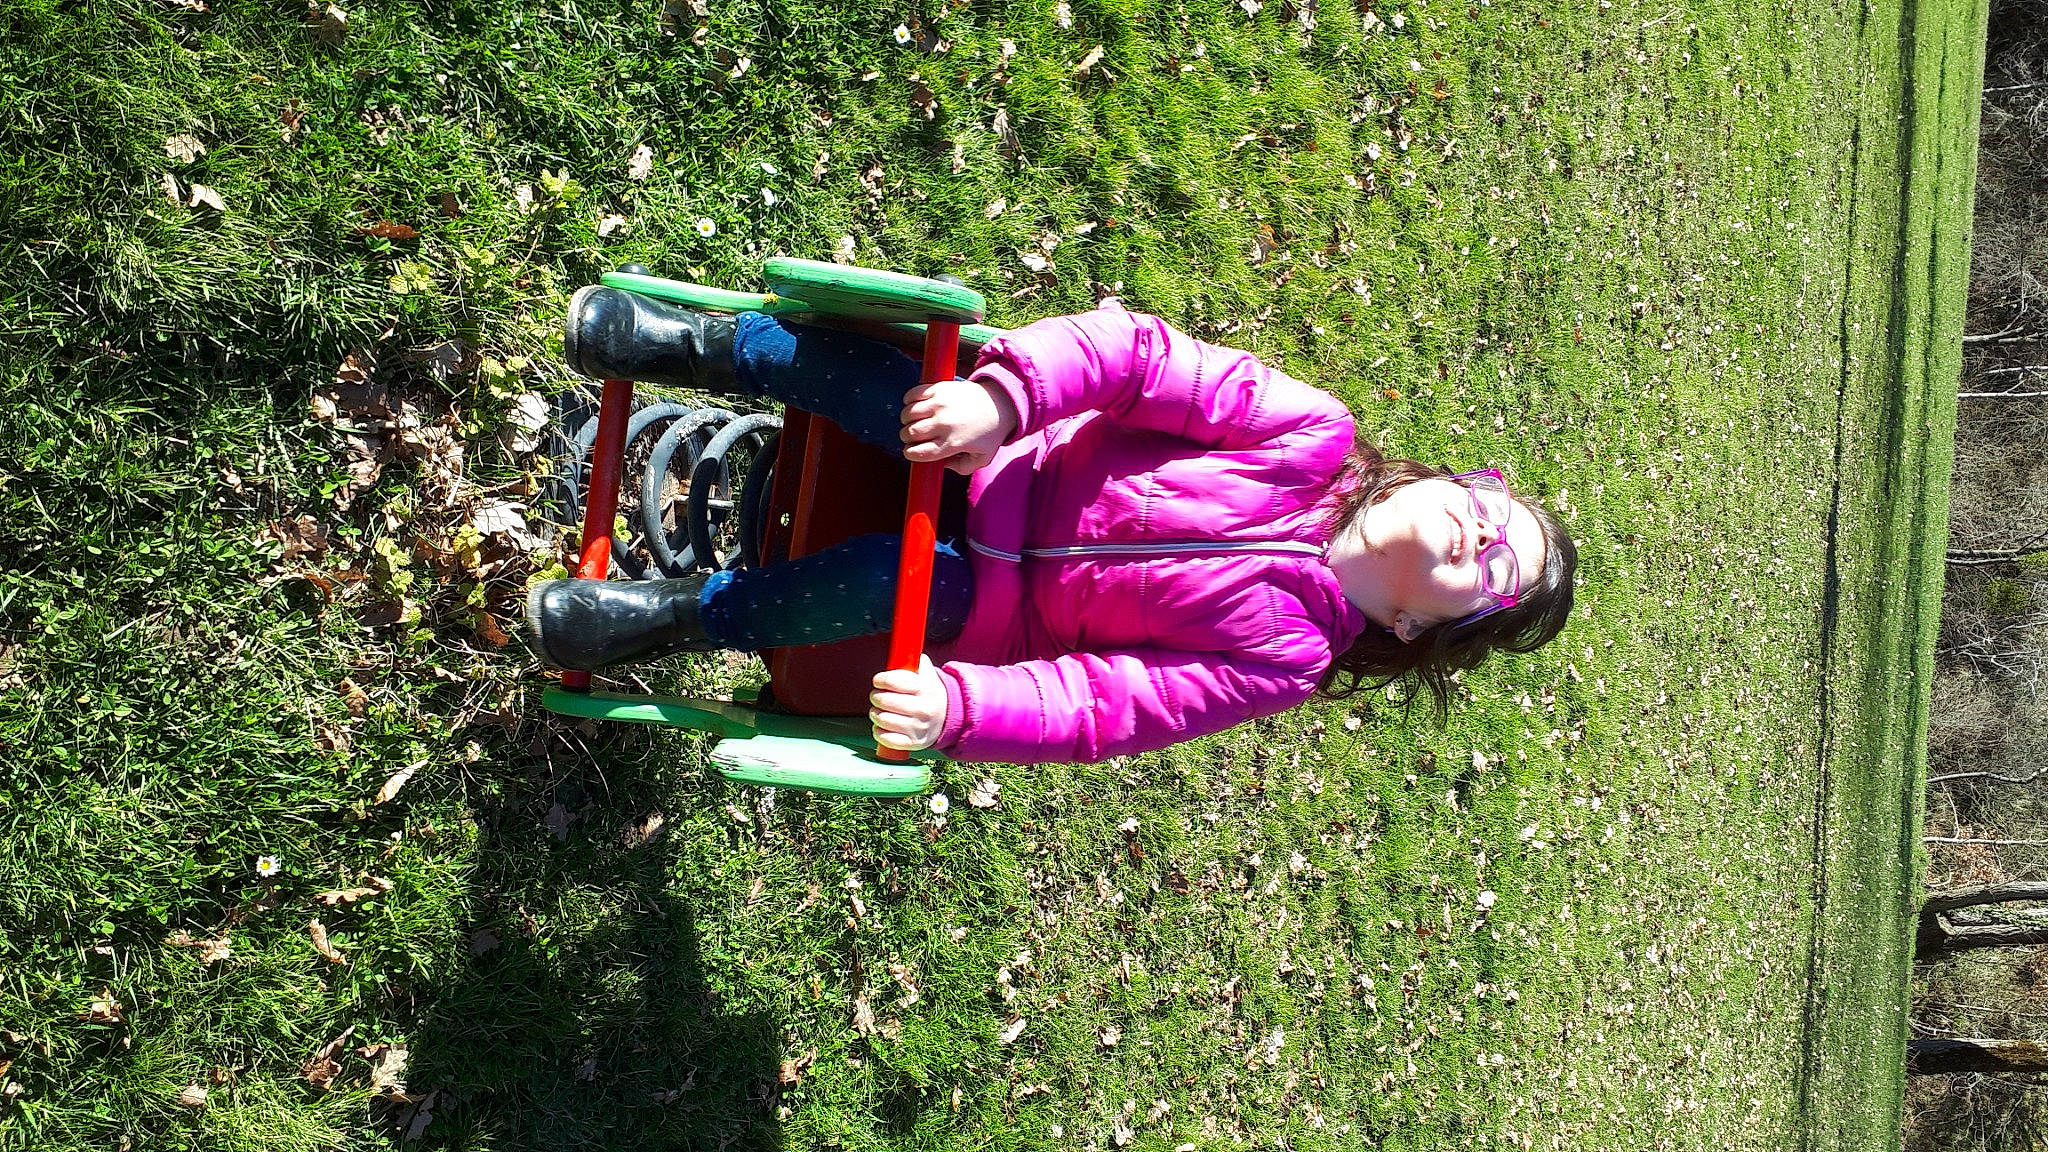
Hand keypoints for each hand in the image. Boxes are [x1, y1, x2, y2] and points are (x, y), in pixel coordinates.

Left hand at [870, 655, 947, 751]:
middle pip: (885, 701)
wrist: (949, 717)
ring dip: (876, 714)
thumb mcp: (926, 673)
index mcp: (925, 688)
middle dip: (876, 697)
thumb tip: (901, 645)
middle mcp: (923, 708)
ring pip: (883, 720)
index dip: (881, 680)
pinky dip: (879, 732)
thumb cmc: (930, 692)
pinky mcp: (914, 743)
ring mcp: (918, 727)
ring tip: (879, 711)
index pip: (894, 681)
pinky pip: (887, 739)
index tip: (878, 681)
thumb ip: (913, 659)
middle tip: (878, 696)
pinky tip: (882, 726)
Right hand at [900, 377, 1018, 474]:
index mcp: (952, 443)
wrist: (1000, 402)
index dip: (910, 454)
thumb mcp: (982, 458)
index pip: (919, 453)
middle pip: (910, 433)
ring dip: (906, 420)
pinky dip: (908, 400)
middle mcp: (944, 424)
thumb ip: (962, 468)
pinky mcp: (939, 388)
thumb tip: (941, 465)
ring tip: (913, 421)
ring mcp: (940, 404)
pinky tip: (915, 405)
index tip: (912, 451)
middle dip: (906, 438)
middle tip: (913, 437)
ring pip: (908, 414)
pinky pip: (912, 394)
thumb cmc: (990, 431)